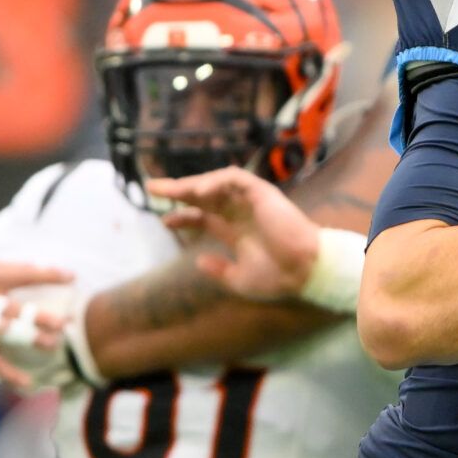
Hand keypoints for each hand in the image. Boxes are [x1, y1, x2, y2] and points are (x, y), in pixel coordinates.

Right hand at [0, 261, 74, 389]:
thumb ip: (9, 269)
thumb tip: (45, 267)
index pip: (19, 274)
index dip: (46, 275)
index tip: (72, 277)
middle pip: (11, 308)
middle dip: (38, 316)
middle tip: (64, 322)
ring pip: (2, 333)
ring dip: (28, 339)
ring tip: (52, 345)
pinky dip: (7, 372)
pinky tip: (27, 381)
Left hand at [148, 167, 321, 299]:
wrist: (304, 271)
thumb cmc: (278, 277)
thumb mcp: (239, 279)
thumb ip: (219, 270)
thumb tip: (198, 261)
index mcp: (237, 231)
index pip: (204, 217)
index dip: (183, 216)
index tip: (164, 220)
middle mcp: (242, 213)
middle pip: (205, 196)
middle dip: (178, 191)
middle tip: (152, 188)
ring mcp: (251, 202)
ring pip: (216, 183)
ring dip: (192, 183)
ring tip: (170, 189)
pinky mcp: (262, 192)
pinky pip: (234, 178)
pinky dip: (215, 181)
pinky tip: (199, 192)